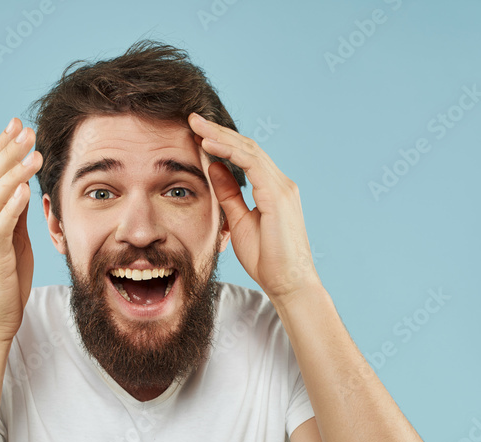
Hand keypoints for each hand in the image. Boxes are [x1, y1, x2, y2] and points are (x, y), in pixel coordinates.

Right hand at [0, 117, 42, 344]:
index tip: (17, 124)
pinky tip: (24, 190)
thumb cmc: (6, 286)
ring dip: (14, 173)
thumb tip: (25, 189)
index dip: (3, 148)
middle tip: (26, 128)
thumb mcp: (15, 243)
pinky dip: (11, 206)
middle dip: (8, 151)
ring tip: (34, 153)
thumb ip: (16, 217)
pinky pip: (1, 228)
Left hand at [187, 112, 319, 304]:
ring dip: (221, 136)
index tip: (197, 133)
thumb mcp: (238, 221)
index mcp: (273, 190)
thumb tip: (214, 167)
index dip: (222, 142)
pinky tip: (210, 145)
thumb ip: (228, 193)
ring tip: (196, 125)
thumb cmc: (267, 259)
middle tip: (193, 118)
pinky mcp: (278, 196)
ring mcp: (282, 188)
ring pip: (249, 150)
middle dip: (219, 131)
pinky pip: (251, 164)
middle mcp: (281, 183)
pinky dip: (229, 152)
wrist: (288, 283)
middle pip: (247, 147)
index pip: (245, 157)